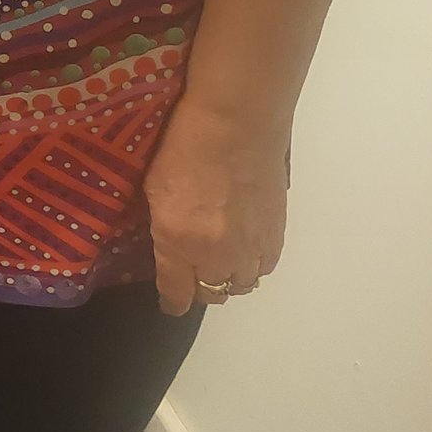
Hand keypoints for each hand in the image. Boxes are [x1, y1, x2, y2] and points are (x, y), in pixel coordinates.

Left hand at [145, 104, 289, 315]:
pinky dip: (254, 265)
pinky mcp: (276, 234)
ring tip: (220, 264)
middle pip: (213, 290)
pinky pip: (265, 266)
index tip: (171, 305)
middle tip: (194, 275)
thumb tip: (170, 248)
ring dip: (230, 278)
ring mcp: (250, 245)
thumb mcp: (155, 189)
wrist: (236, 126)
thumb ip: (163, 227)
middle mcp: (217, 252)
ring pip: (242, 283)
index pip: (178, 290)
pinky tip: (246, 251)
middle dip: (201, 287)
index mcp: (179, 241)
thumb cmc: (184, 146)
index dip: (174, 302)